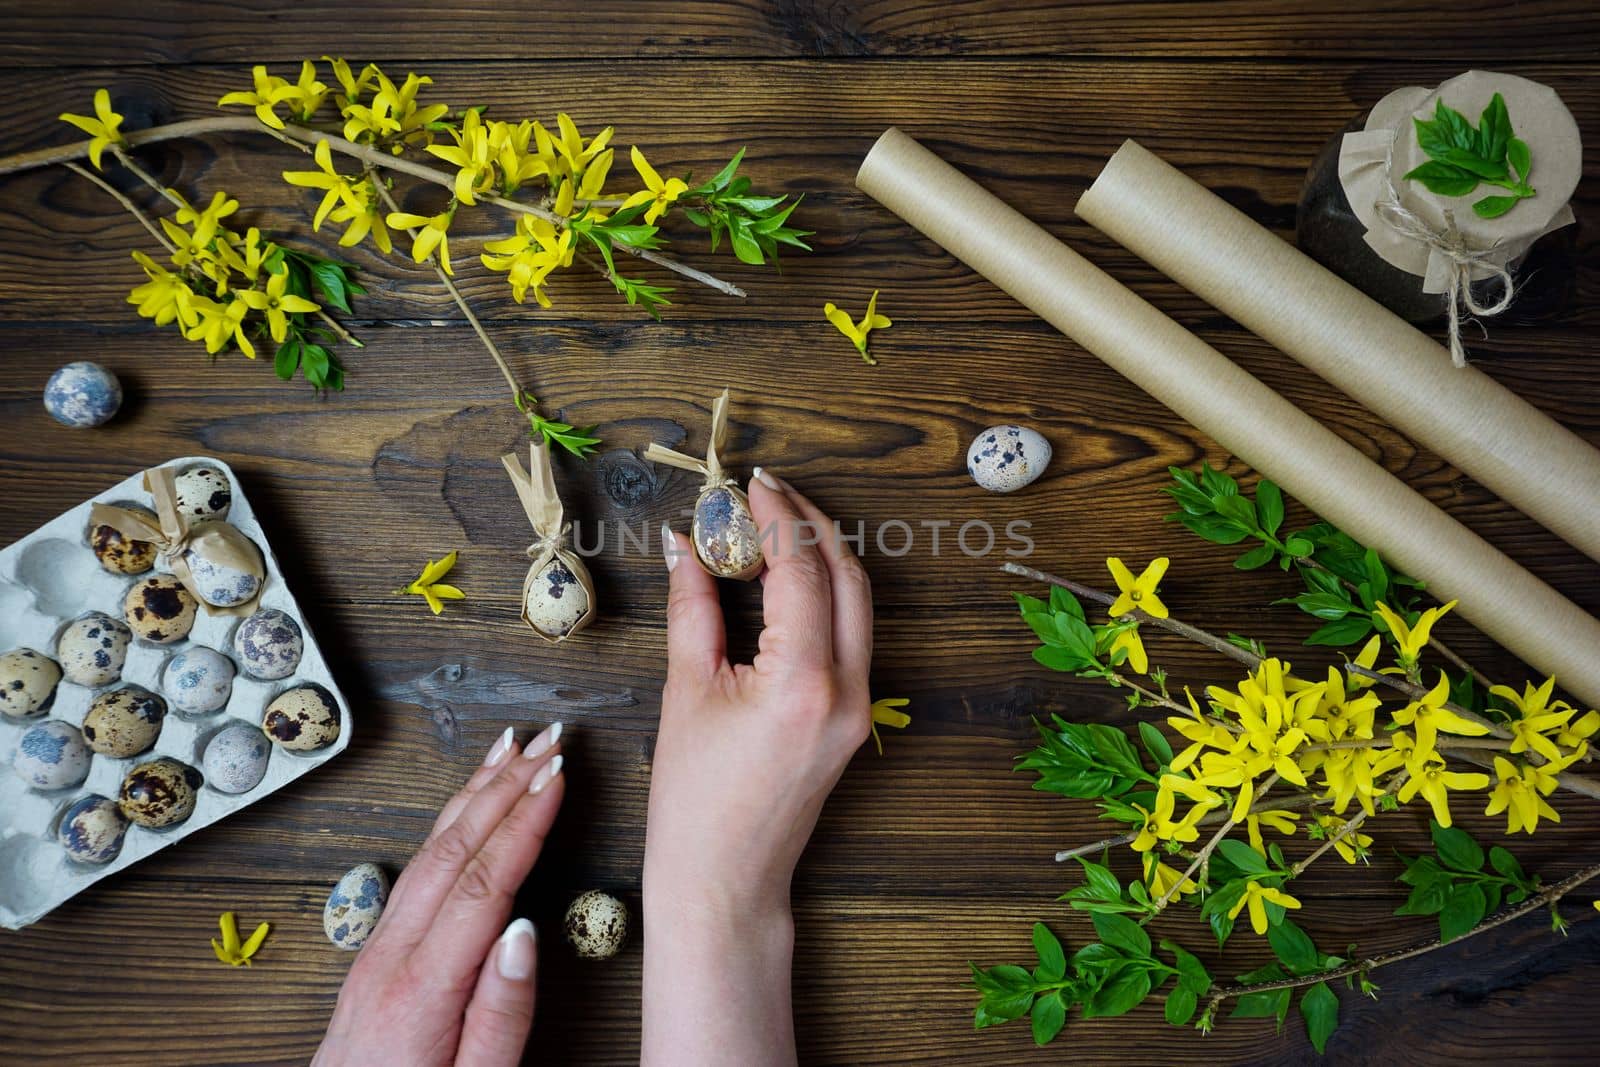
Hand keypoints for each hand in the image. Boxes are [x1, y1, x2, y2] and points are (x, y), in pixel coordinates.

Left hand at [314, 724, 565, 1066]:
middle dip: (505, 785)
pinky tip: (468, 805)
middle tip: (548, 740)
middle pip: (454, 849)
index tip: (558, 776)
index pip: (484, 882)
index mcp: (421, 988)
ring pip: (430, 849)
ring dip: (475, 792)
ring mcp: (376, 950)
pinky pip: (416, 868)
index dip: (525, 821)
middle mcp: (391, 958)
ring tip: (512, 749)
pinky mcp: (373, 953)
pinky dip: (449, 822)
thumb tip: (525, 934)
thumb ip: (501, 1013)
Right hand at [642, 468, 872, 1065]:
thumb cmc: (694, 802)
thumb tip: (687, 544)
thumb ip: (693, 608)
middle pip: (848, 576)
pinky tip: (784, 581)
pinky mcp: (857, 719)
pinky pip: (852, 637)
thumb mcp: (686, 692)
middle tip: (767, 492)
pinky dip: (824, 597)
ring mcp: (862, 706)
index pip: (801, 570)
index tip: (749, 484)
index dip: (776, 518)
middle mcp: (848, 690)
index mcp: (802, 682)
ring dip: (823, 557)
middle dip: (811, 524)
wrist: (725, 881)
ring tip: (774, 526)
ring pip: (858, 604)